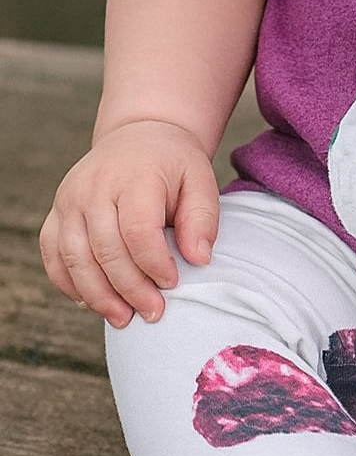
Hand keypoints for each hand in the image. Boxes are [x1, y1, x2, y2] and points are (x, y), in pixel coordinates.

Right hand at [39, 120, 219, 326]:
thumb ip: (202, 218)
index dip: (154, 264)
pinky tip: (92, 302)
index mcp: (134, 176)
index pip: (137, 229)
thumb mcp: (200, 180)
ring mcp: (69, 200)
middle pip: (105, 250)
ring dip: (98, 296)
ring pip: (74, 258)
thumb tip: (198, 260)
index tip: (173, 283)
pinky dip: (69, 284)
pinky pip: (53, 256)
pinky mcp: (56, 213)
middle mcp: (94, 187)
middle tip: (154, 312)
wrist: (138, 136)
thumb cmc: (173, 164)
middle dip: (130, 289)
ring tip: (124, 318)